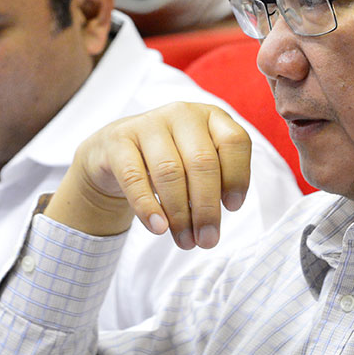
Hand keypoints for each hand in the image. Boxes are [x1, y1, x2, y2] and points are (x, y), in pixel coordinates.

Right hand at [45, 102, 250, 249]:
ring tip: (185, 241)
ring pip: (170, 171)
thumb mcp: (197, 164)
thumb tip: (211, 224)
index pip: (234, 142)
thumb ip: (213, 185)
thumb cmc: (169, 161)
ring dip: (180, 214)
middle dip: (207, 208)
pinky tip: (158, 228)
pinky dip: (147, 206)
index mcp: (210, 116)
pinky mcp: (119, 139)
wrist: (116, 152)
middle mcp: (182, 113)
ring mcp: (148, 123)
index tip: (232, 208)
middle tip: (207, 240)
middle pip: (202, 162)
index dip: (237, 177)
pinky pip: (134, 177)